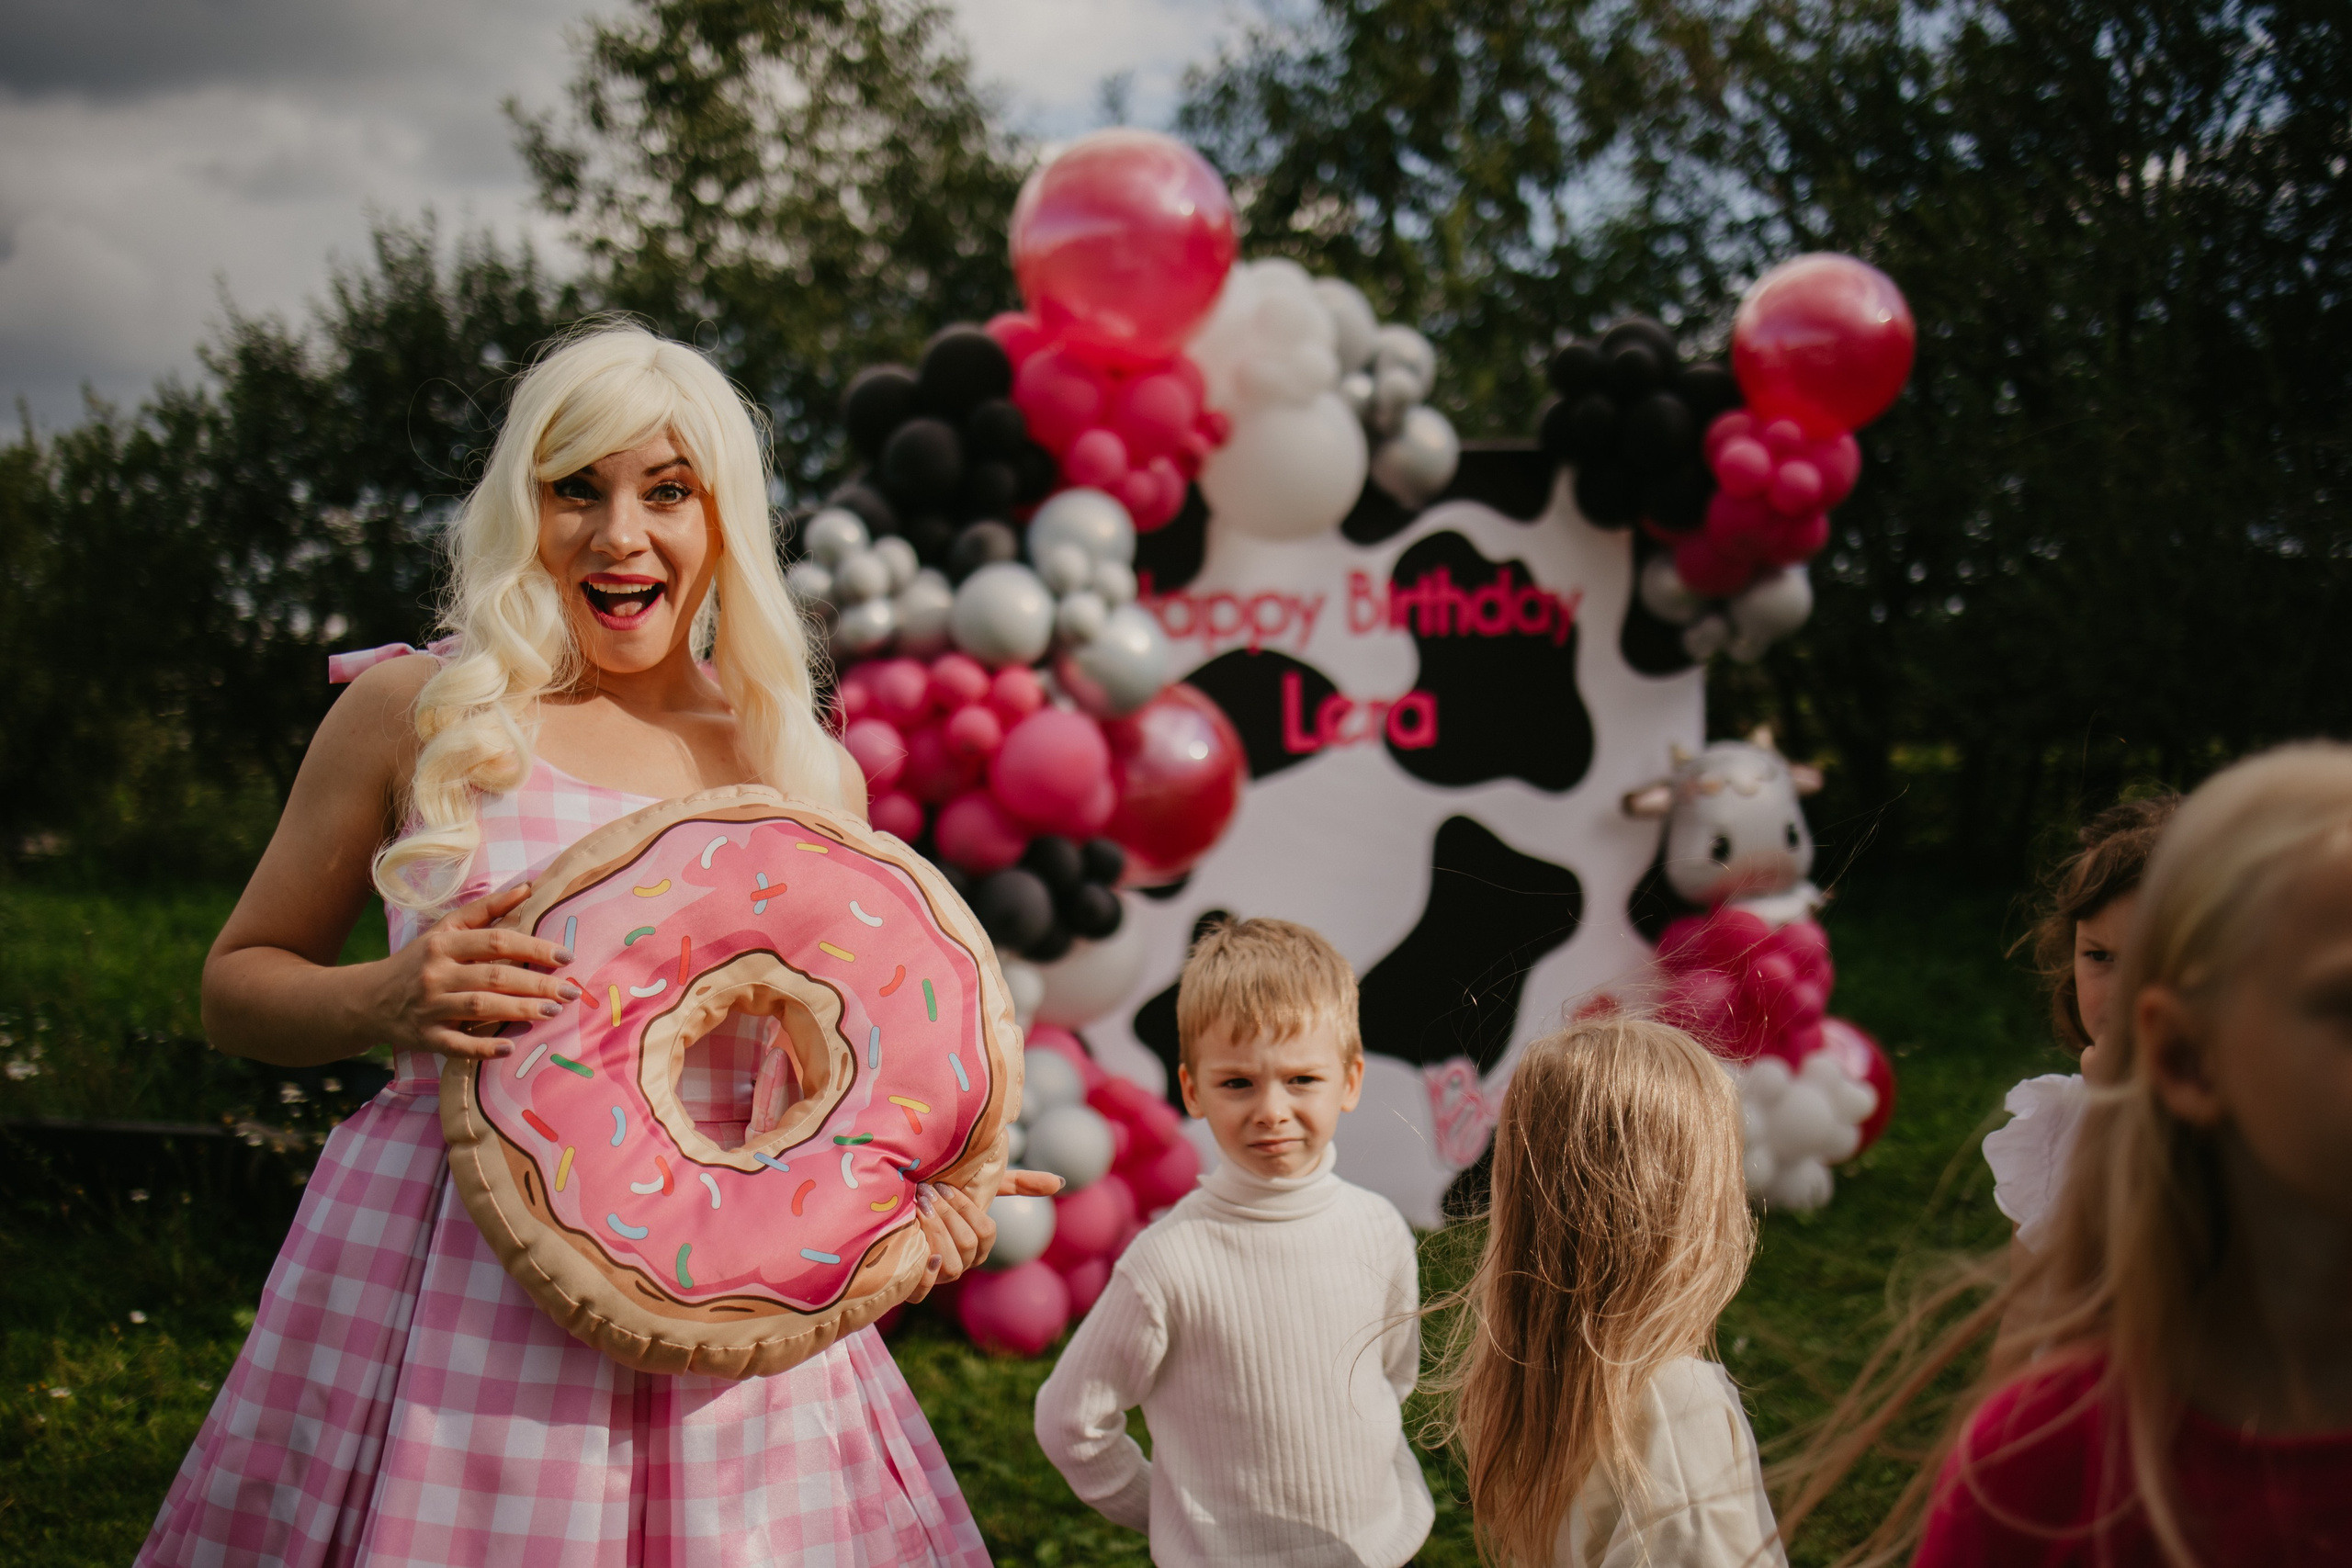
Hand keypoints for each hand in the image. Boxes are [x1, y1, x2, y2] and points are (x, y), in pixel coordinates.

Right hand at [369, 882, 576, 1060]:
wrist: (368, 999)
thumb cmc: (419, 960)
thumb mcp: (445, 929)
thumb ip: (487, 909)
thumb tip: (529, 888)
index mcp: (444, 944)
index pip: (497, 941)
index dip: (533, 947)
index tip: (565, 956)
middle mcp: (436, 974)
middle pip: (494, 976)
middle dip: (536, 983)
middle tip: (571, 991)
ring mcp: (430, 1007)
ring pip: (480, 1008)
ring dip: (520, 1010)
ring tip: (553, 1012)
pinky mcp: (425, 1037)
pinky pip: (457, 1045)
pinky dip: (482, 1048)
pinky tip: (509, 1048)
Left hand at [902, 1168, 1065, 1301]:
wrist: (894, 1209)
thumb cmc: (939, 1196)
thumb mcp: (979, 1185)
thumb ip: (1018, 1184)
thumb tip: (1060, 1182)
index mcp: (978, 1244)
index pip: (985, 1232)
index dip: (966, 1209)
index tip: (946, 1185)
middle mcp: (962, 1263)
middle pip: (968, 1245)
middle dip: (946, 1216)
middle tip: (926, 1191)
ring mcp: (940, 1277)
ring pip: (950, 1266)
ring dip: (932, 1234)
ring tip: (916, 1207)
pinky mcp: (913, 1287)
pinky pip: (921, 1292)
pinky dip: (923, 1274)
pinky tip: (918, 1250)